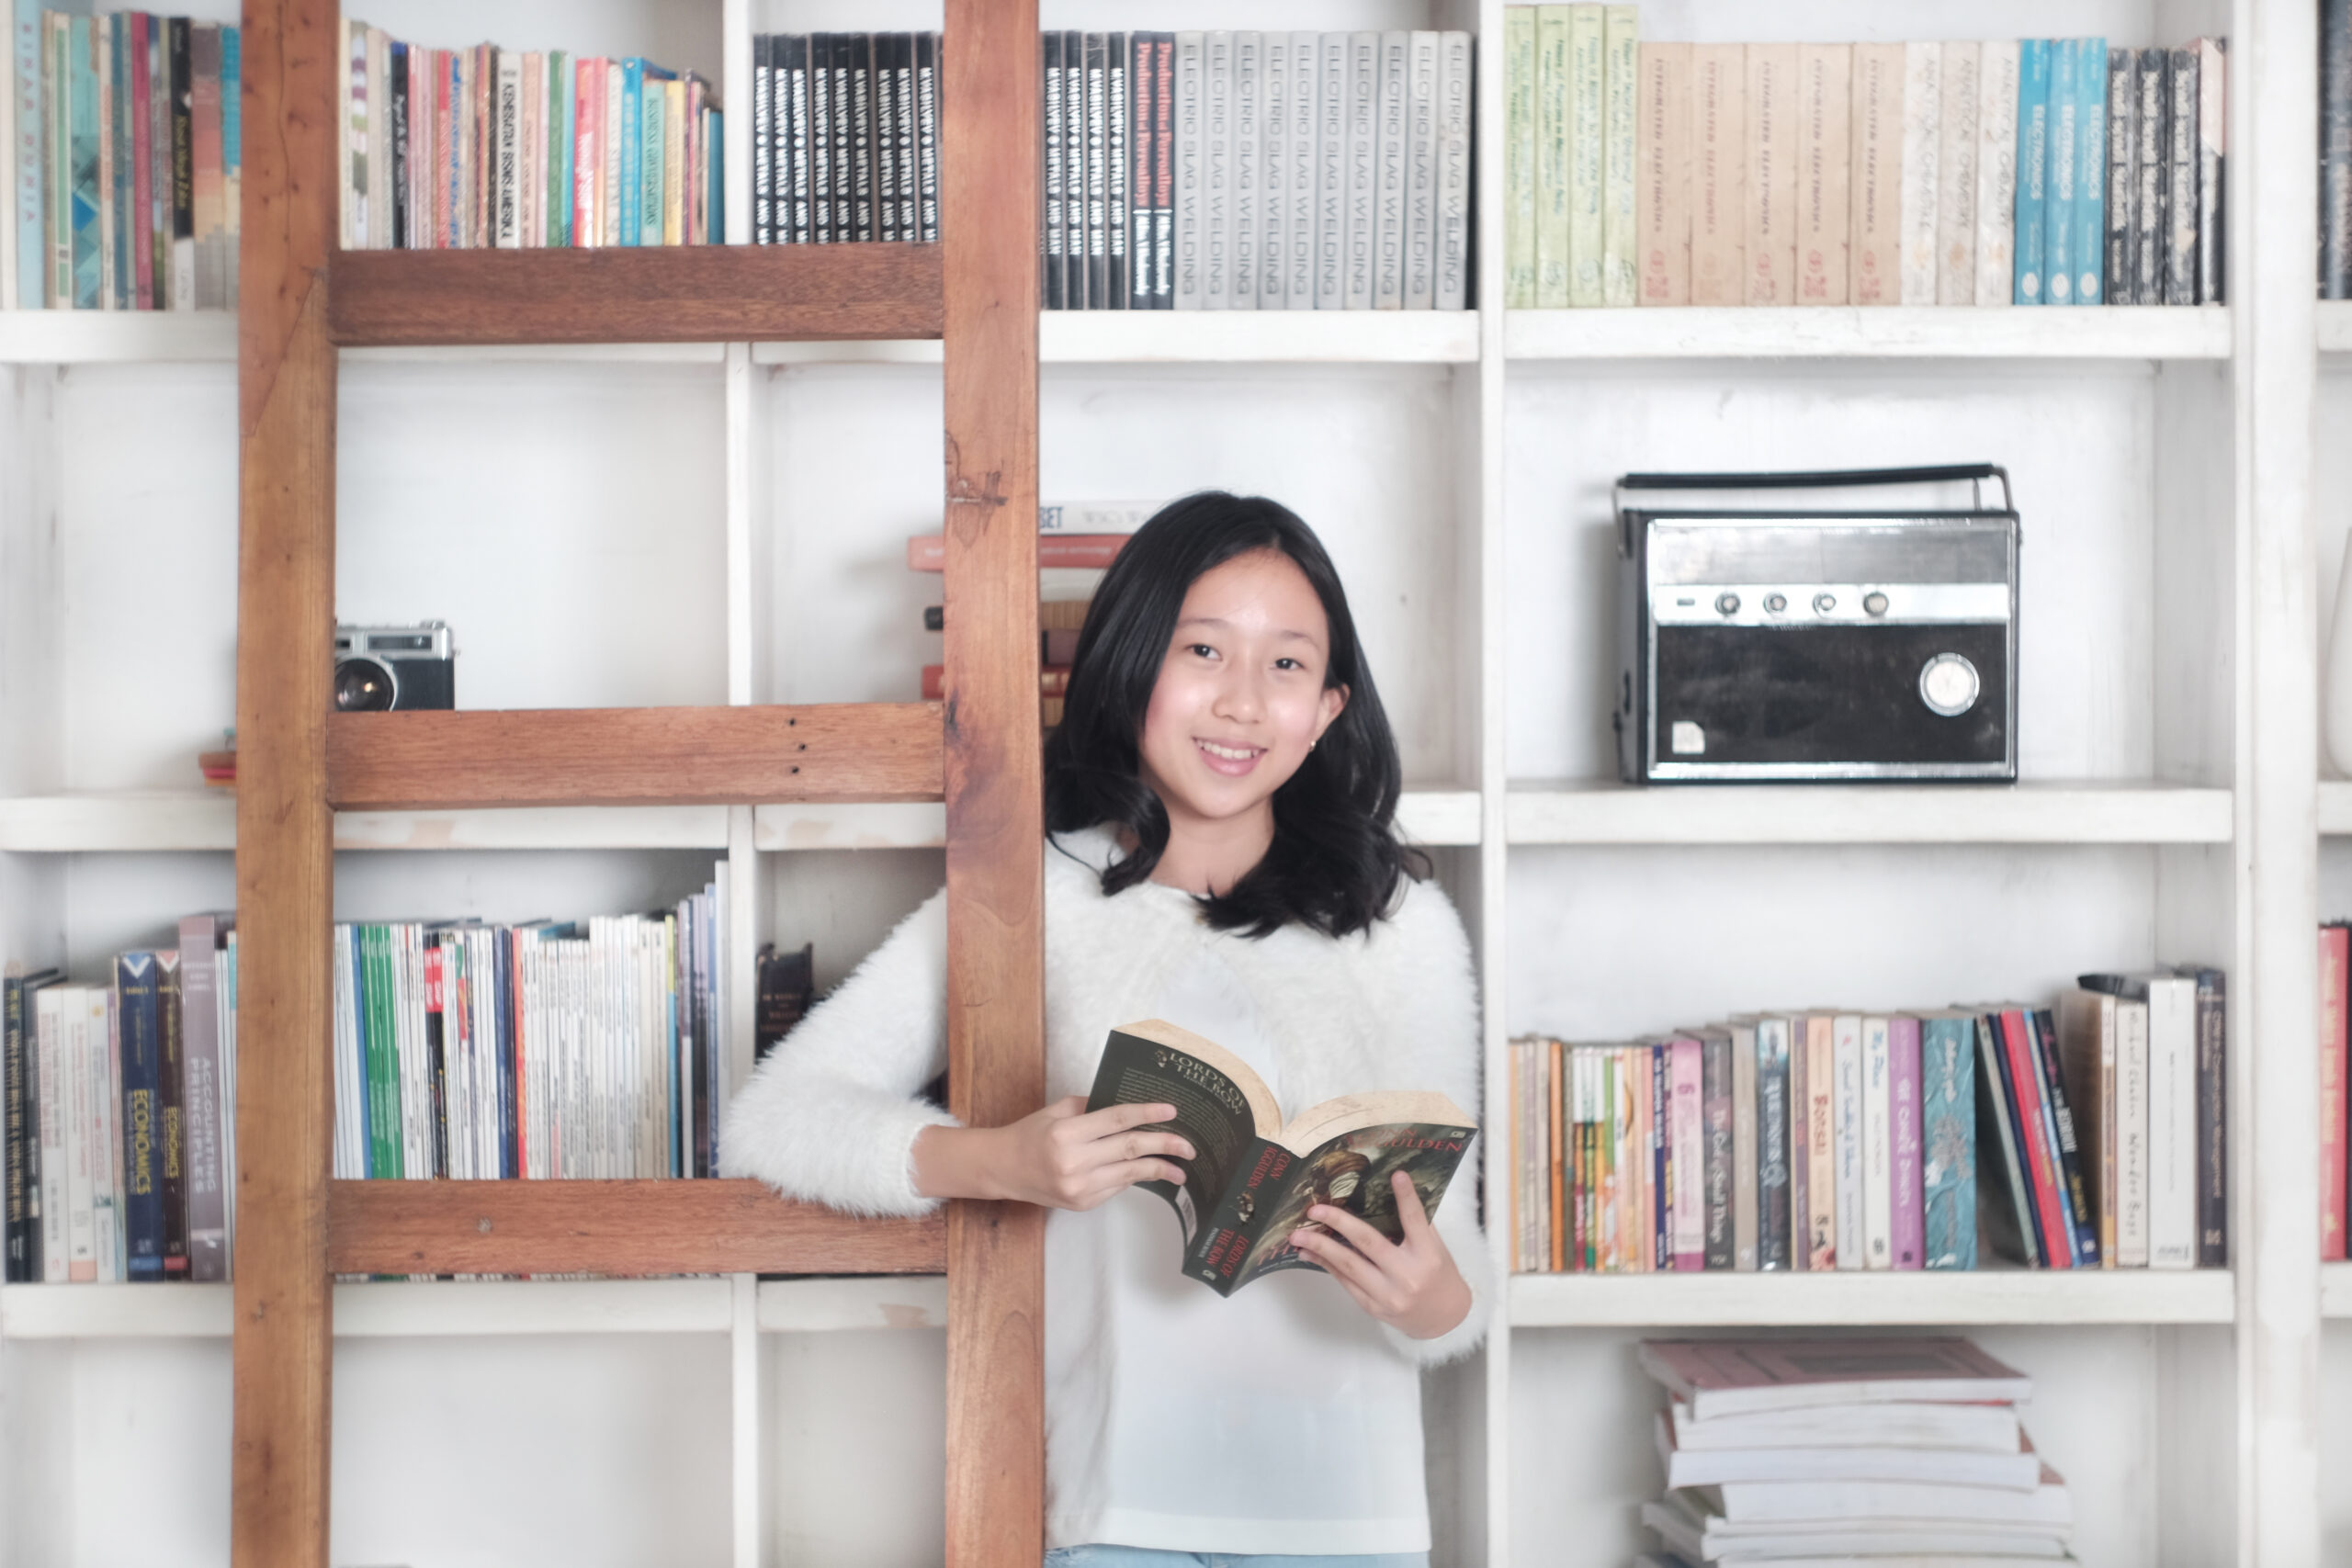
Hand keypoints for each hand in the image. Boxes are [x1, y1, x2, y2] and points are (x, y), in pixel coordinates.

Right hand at [912, 1096, 1194, 1210]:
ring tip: (1180, 1168)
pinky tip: (1146, 1173)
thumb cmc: (1030, 1134)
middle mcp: (1074, 1162)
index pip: (1117, 1119)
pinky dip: (1133, 1178)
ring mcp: (1079, 1187)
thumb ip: (1092, 1107)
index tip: (1171, 1109)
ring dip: (1159, 1170)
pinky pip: (1117, 1188)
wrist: (1002, 1169)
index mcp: (1067, 1132)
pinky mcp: (1082, 1203)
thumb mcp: (1057, 1111)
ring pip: (1130, 1174)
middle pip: (1130, 1149)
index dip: (1147, 1113)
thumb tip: (1131, 1107)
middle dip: (1164, 1145)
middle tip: (1189, 1146)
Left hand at [1289, 1171, 1471, 1339]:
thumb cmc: (1439, 1275)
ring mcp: (1388, 1294)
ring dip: (1320, 1248)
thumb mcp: (1436, 1248)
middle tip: (1315, 1209)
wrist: (1444, 1319)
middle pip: (1369, 1243)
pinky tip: (1310, 1254)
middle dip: (1339, 1223)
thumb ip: (1416, 1226)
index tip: (1396, 1175)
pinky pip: (1346, 1283)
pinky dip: (1326, 1266)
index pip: (1416, 1221)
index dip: (1406, 1198)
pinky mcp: (1373, 1307)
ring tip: (1298, 1235)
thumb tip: (1388, 1193)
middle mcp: (1407, 1275)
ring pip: (1349, 1266)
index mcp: (1428, 1256)